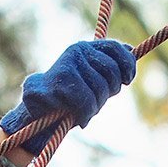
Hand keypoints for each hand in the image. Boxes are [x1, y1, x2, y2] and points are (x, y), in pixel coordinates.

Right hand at [0, 39, 137, 152]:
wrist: (35, 110)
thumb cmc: (67, 98)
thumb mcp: (90, 80)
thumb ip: (107, 68)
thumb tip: (132, 52)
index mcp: (84, 47)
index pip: (116, 48)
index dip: (128, 64)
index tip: (127, 81)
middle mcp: (76, 51)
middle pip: (112, 72)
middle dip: (108, 93)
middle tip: (96, 103)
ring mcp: (67, 65)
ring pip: (99, 90)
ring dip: (95, 108)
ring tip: (83, 111)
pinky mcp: (59, 82)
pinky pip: (85, 102)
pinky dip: (85, 115)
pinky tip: (78, 119)